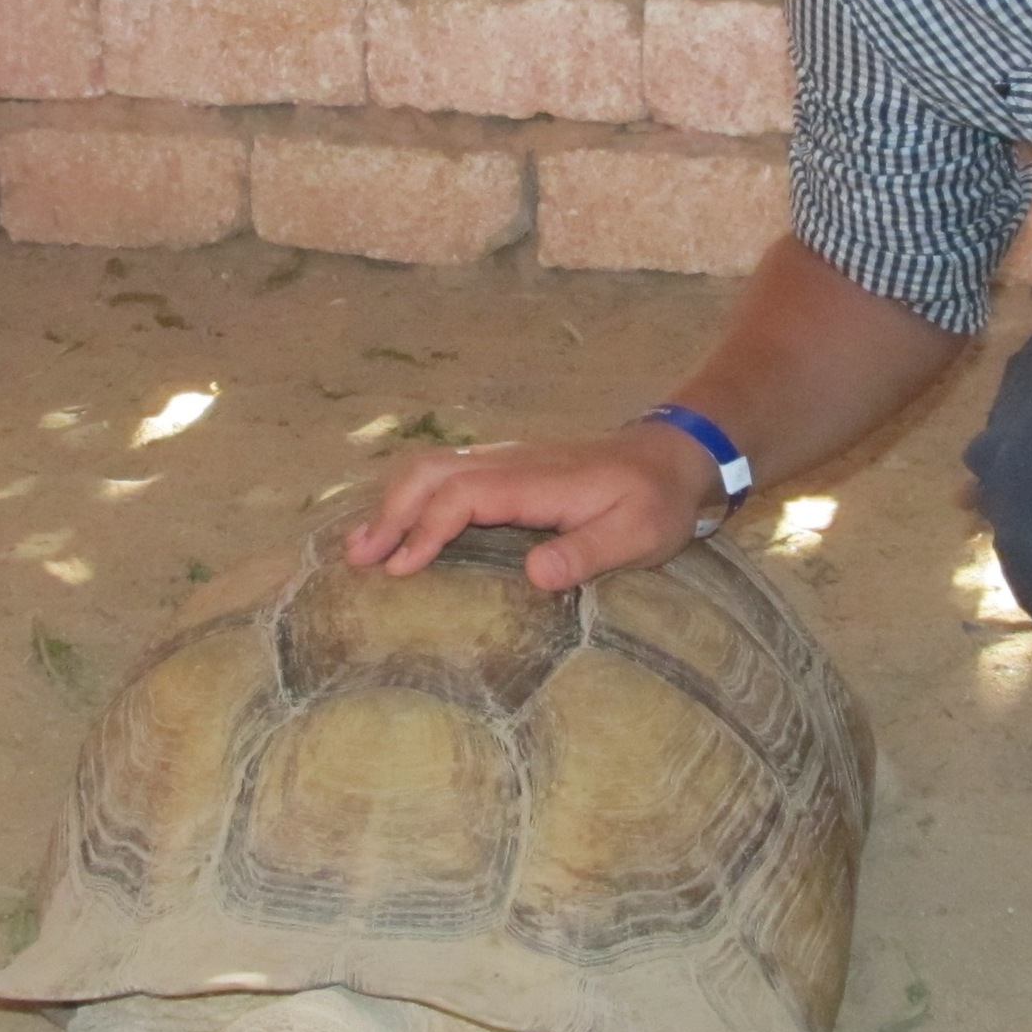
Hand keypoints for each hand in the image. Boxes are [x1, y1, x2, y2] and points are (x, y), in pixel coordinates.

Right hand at [344, 424, 717, 590]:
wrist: (674, 458)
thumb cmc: (657, 501)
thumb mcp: (639, 534)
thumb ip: (588, 552)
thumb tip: (533, 573)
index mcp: (539, 481)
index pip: (465, 495)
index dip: (428, 529)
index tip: (401, 569)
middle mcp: (514, 464)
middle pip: (434, 473)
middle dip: (391, 512)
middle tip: (358, 560)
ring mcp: (509, 463)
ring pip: (435, 468)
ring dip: (395, 503)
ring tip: (361, 547)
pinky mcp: (509, 471)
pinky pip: (449, 476)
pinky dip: (414, 498)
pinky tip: (398, 529)